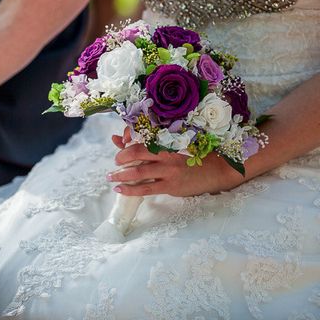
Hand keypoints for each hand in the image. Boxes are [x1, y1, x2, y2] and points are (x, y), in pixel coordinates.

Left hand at [108, 128, 241, 196]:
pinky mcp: (171, 186)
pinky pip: (146, 188)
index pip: (141, 137)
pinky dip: (130, 189)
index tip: (119, 142)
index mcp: (167, 142)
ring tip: (110, 177)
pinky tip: (120, 189)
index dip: (126, 140)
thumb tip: (122, 139)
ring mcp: (168, 171)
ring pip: (138, 172)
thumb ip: (152, 144)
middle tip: (115, 162)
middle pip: (135, 153)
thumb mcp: (175, 146)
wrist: (218, 170)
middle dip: (120, 157)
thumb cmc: (195, 156)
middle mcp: (166, 155)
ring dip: (120, 174)